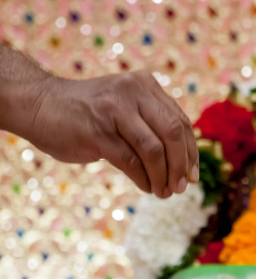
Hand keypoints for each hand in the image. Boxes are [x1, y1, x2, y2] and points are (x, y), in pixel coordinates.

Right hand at [25, 70, 198, 196]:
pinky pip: (131, 162)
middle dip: (181, 166)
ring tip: (163, 192)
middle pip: (172, 133)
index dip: (190, 152)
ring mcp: (114, 111)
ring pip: (154, 150)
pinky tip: (146, 187)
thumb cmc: (88, 114)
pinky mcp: (97, 132)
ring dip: (162, 177)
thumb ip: (151, 124)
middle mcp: (132, 93)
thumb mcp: (126, 108)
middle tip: (180, 188)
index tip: (192, 175)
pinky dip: (144, 179)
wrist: (41, 105)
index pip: (180, 121)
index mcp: (144, 86)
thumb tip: (183, 162)